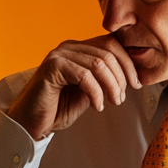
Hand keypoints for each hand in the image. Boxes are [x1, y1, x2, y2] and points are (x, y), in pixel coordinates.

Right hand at [7, 34, 141, 140]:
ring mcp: (59, 55)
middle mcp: (68, 47)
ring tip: (114, 102)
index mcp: (78, 49)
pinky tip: (97, 106)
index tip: (137, 84)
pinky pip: (84, 75)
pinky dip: (96, 92)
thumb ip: (104, 81)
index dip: (128, 63)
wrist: (31, 123)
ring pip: (98, 63)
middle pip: (107, 51)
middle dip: (122, 76)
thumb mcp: (89, 93)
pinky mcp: (52, 67)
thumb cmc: (58, 109)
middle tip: (123, 97)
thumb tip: (130, 77)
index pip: (111, 44)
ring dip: (111, 85)